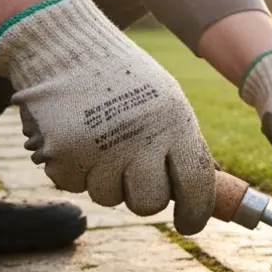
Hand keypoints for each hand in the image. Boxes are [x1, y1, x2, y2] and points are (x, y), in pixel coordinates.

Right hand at [0, 0, 217, 233]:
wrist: (65, 47)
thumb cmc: (123, 79)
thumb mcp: (167, 103)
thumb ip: (182, 144)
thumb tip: (206, 189)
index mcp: (175, 125)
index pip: (197, 184)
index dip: (196, 213)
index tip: (189, 224)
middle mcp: (141, 139)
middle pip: (149, 203)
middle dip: (143, 199)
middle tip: (134, 177)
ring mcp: (101, 148)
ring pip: (108, 197)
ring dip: (104, 179)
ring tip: (101, 142)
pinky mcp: (64, 153)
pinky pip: (73, 185)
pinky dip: (72, 169)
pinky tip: (75, 137)